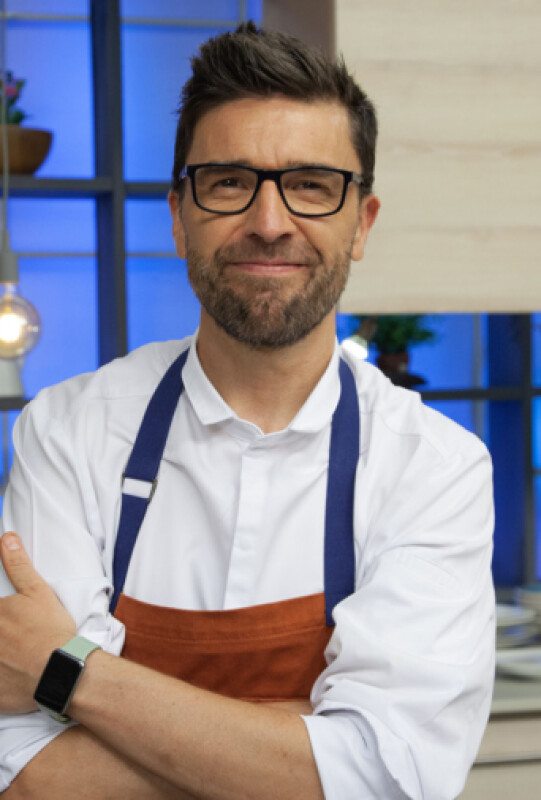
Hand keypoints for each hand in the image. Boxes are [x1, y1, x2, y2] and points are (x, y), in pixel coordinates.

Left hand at [0, 532, 75, 712]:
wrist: (63, 672)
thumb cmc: (51, 631)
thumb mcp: (38, 593)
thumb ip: (18, 566)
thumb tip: (6, 539)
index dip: (1, 613)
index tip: (6, 619)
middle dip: (1, 632)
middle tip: (15, 633)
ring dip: (1, 652)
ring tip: (13, 652)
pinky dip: (1, 679)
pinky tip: (11, 674)